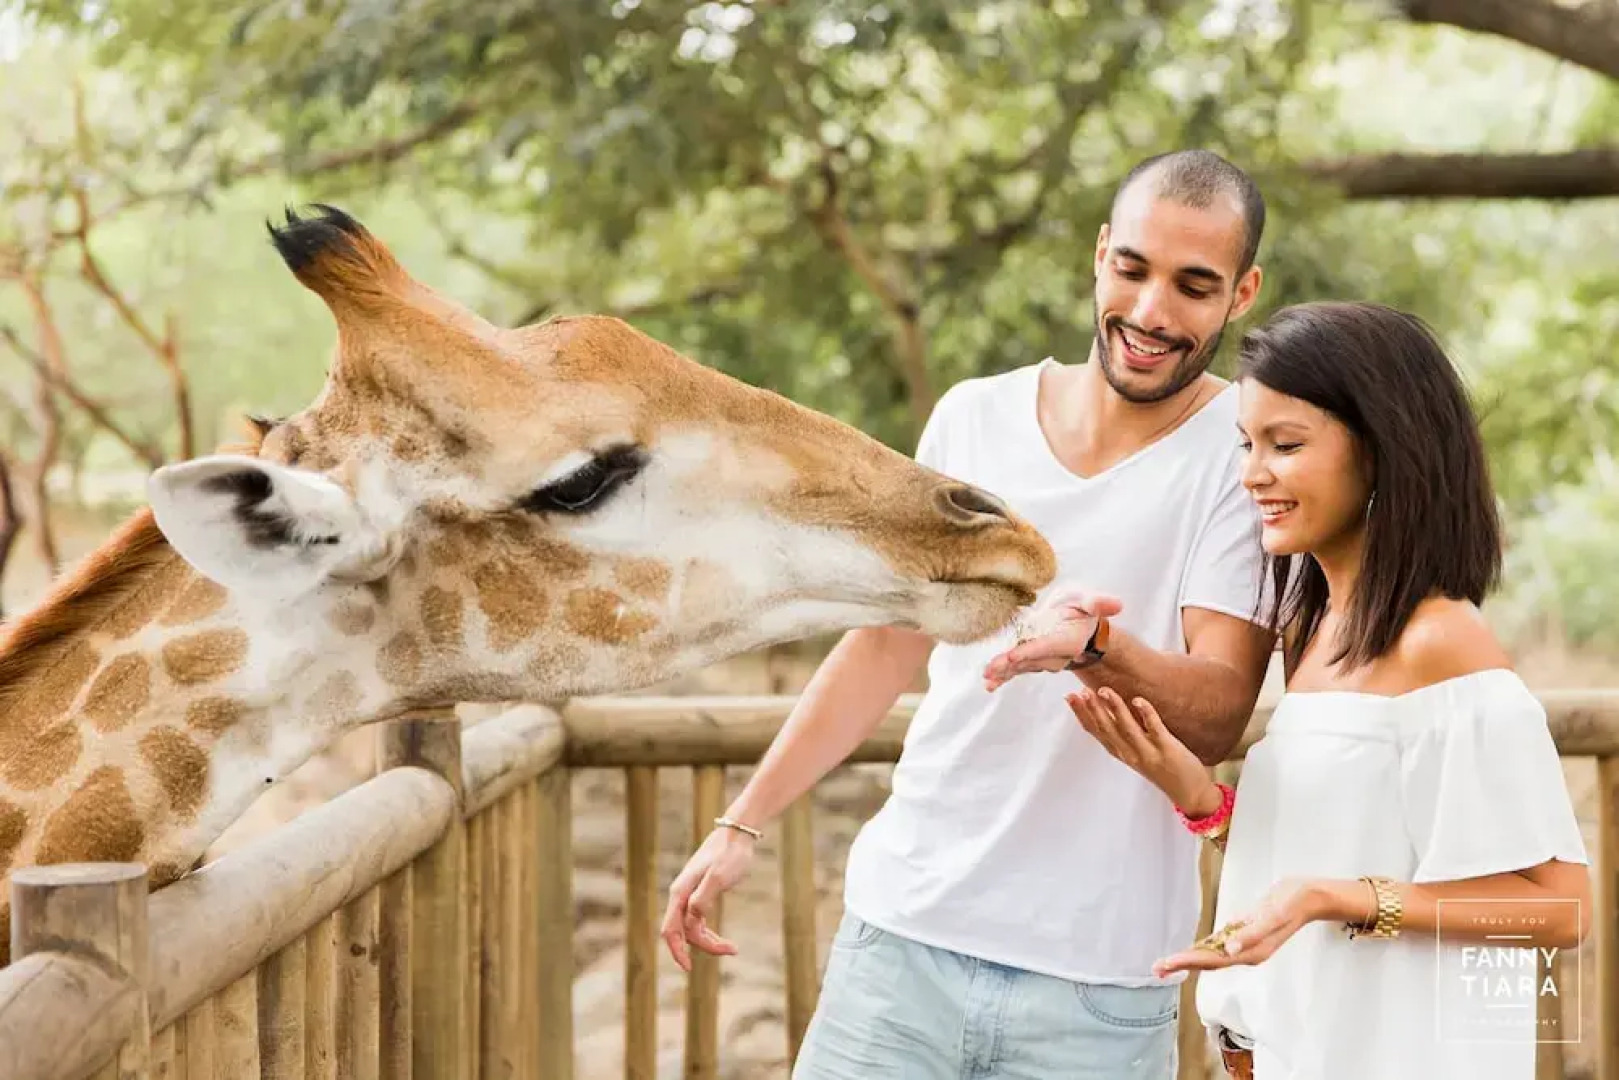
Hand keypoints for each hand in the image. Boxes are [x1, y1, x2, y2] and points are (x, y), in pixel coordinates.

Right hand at [661, 826, 756, 970]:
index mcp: (681, 892)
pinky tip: (721, 938)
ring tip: (731, 947)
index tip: (689, 968)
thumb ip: (702, 900)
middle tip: (731, 949)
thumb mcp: (719, 878)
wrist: (737, 833)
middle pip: (682, 932)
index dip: (677, 951)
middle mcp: (680, 894)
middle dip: (703, 946)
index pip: (671, 930)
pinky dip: (707, 932)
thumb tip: (692, 921)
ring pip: (690, 927)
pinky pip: (697, 920)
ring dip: (707, 941)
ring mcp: (689, 893)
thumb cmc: (730, 854)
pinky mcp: (700, 892)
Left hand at [981, 588, 1122, 690]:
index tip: (1013, 656)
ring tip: (987, 678)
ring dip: (1003, 673)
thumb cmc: (1083, 612)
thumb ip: (1098, 603)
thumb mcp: (1089, 602)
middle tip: (990, 669)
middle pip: (1029, 660)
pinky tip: (989, 684)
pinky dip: (1003, 677)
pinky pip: (1017, 670)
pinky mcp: (1032, 660)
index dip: (1030, 652)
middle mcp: (1054, 654)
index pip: (1046, 647)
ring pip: (1021, 667)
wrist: (1080, 626)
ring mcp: (1042, 659)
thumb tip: (1118, 604)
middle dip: (1009, 665)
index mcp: (1066, 640)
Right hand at [1066, 687, 1216, 812]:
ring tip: (1103, 691)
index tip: (1070, 697)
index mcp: (1120, 752)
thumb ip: (1123, 733)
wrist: (1189, 792)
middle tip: (1080, 693)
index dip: (1081, 715)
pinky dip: (1146, 714)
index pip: (1096, 732)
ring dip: (1114, 708)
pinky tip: (1138, 700)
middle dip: (1092, 710)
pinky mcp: (1167, 749)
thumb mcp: (1136, 752)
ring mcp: (1148, 752)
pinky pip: (1155, 729)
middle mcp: (1130, 753)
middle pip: (1106, 729)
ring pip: (1126, 728)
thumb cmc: (1163, 769)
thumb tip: (1109, 708)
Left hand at [1152, 878, 1335, 977]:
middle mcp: (1246, 952)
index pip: (1213, 959)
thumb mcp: (1273, 915)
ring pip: (1212, 956)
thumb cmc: (1292, 902)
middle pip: (1209, 962)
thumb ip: (1252, 933)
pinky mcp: (1245, 933)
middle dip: (1182, 964)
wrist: (1309, 896)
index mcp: (1252, 951)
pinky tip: (1190, 952)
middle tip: (1155, 968)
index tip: (1167, 963)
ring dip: (1189, 959)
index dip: (1188, 961)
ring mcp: (1245, 944)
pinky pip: (1219, 946)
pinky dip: (1202, 950)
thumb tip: (1230, 949)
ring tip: (1165, 964)